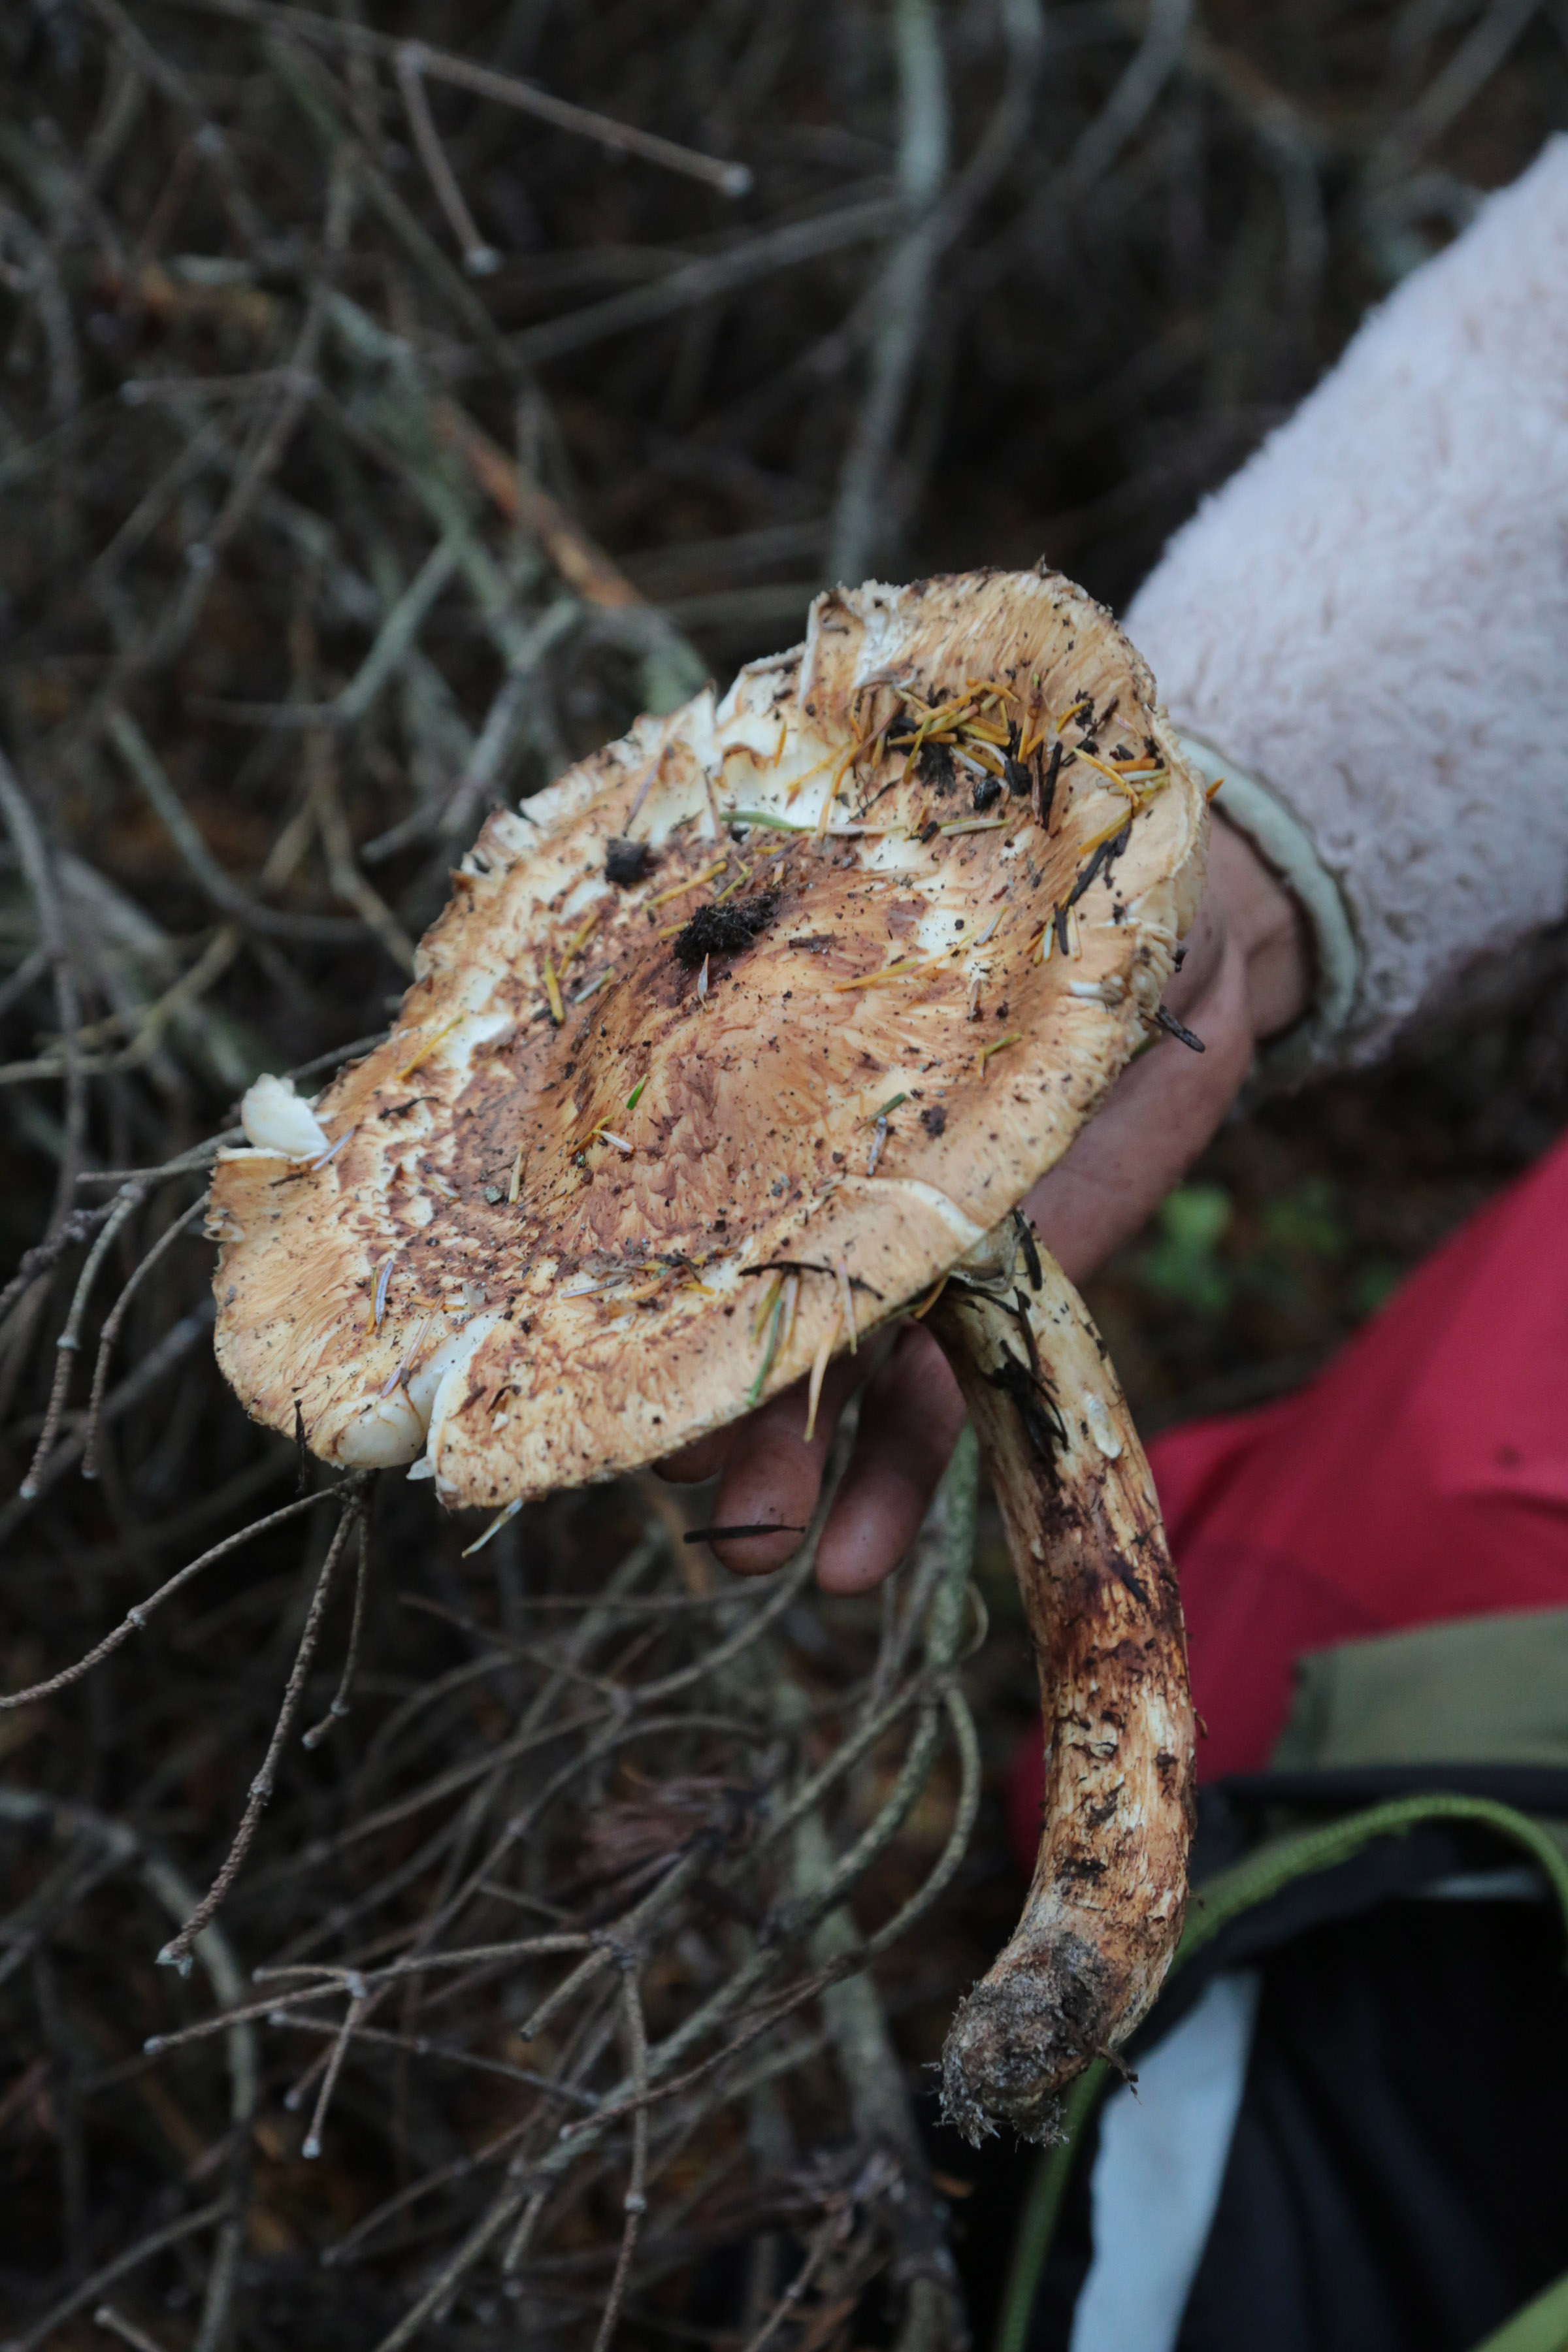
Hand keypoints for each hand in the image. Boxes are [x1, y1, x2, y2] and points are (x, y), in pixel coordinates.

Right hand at [659, 818, 1310, 1590]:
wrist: (1175, 931)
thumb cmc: (1023, 878)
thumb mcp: (921, 905)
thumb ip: (844, 959)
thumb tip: (735, 985)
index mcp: (753, 1083)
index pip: (656, 1193)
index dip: (623, 1272)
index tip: (588, 1337)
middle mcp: (803, 1181)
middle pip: (724, 1305)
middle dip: (695, 1401)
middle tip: (677, 1469)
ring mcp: (887, 1252)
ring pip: (813, 1383)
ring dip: (775, 1476)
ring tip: (754, 1551)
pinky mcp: (983, 1302)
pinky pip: (929, 1412)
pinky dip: (892, 1491)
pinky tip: (854, 1567)